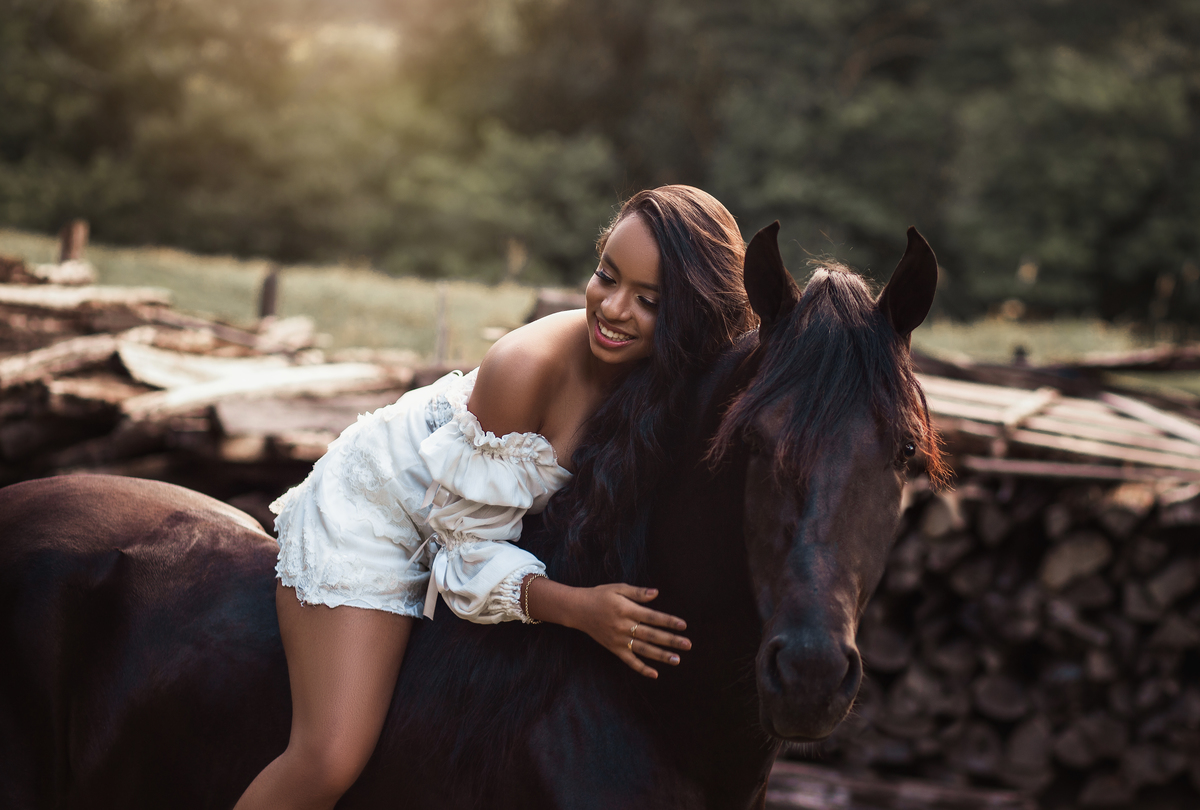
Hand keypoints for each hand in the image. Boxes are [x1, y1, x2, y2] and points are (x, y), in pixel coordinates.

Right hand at [571, 584, 690, 677]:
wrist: (577, 609)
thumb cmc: (600, 596)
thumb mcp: (618, 588)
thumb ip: (638, 593)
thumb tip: (656, 593)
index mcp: (626, 609)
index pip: (652, 617)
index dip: (668, 621)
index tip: (683, 625)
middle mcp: (623, 626)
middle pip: (651, 635)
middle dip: (670, 640)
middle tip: (688, 645)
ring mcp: (618, 639)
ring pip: (643, 650)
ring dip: (661, 655)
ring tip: (677, 659)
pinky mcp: (614, 648)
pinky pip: (629, 661)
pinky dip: (642, 668)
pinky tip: (655, 674)